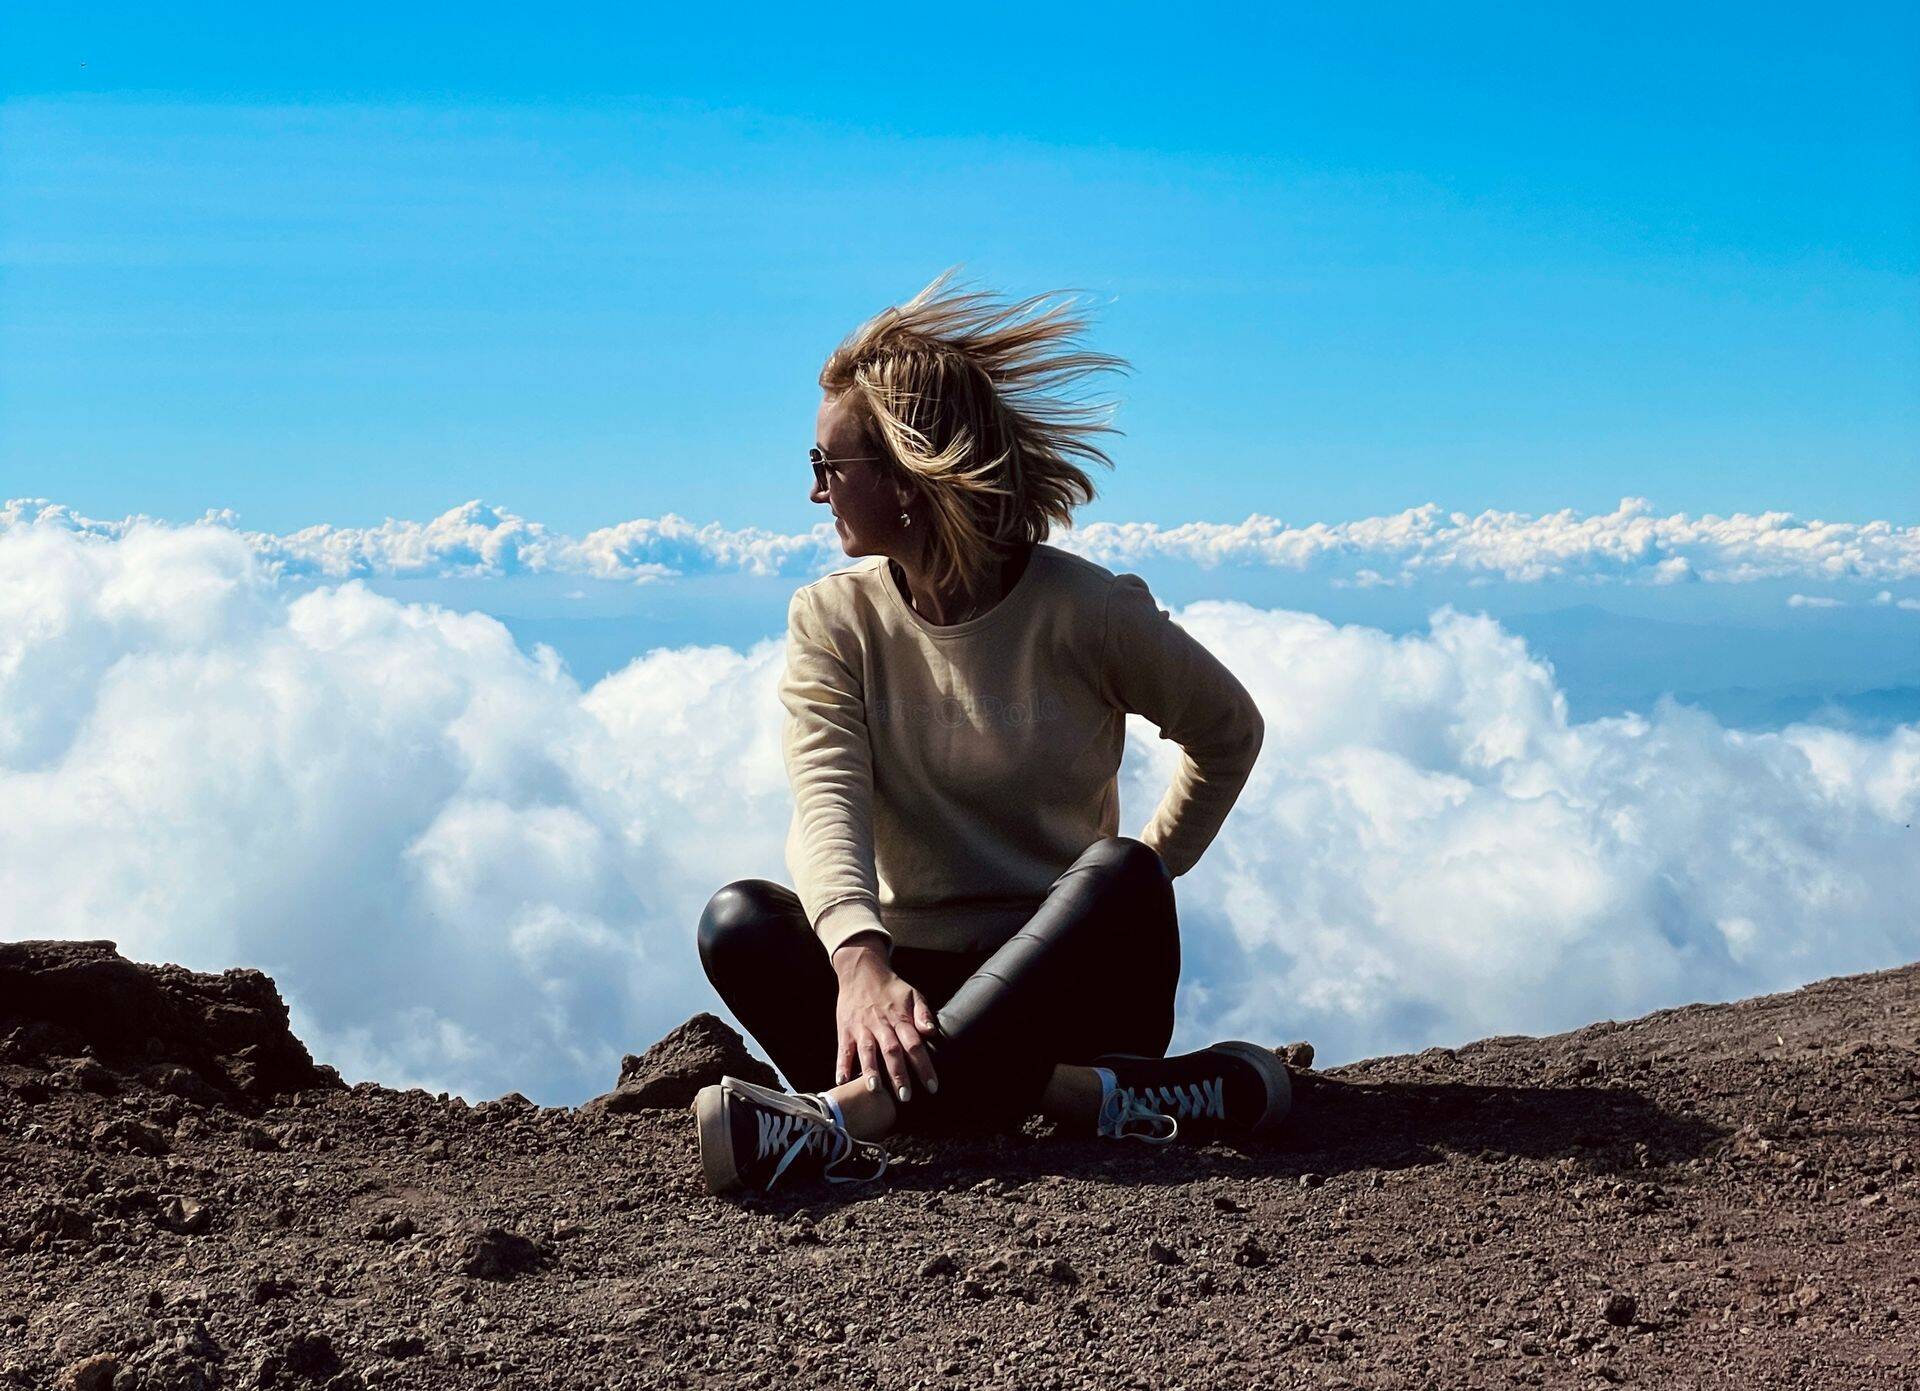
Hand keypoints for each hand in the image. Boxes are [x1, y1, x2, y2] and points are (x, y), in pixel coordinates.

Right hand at [832, 936, 939, 1102]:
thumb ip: (923, 1013)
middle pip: (891, 1052)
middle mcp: (881, 1025)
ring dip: (870, 1071)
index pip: (915, 1045)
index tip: (932, 1086)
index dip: (923, 1066)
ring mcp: (861, 1028)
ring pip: (866, 1051)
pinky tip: (842, 1082)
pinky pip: (843, 1050)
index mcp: (900, 1019)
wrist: (861, 972)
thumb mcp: (913, 994)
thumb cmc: (891, 989)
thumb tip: (931, 1031)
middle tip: (905, 1097)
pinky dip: (841, 1066)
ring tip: (874, 1090)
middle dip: (898, 1074)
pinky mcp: (845, 1030)